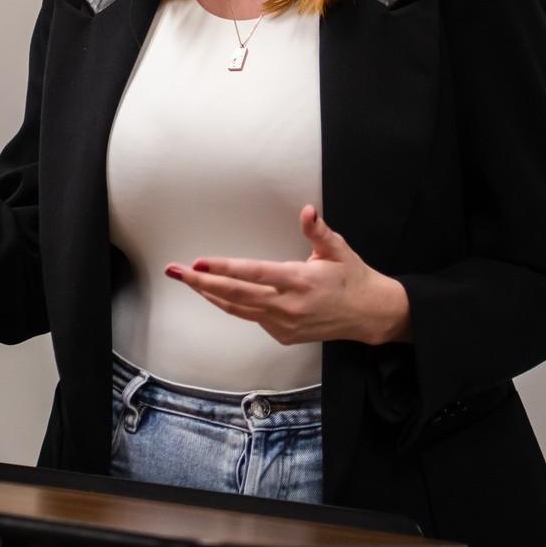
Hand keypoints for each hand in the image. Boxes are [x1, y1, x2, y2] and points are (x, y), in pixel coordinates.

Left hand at [164, 205, 411, 346]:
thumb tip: (307, 212)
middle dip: (202, 282)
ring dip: (210, 294)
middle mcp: (288, 305)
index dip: (224, 268)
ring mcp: (284, 323)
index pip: (253, 273)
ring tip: (188, 282)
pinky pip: (251, 318)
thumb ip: (318, 231)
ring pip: (238, 309)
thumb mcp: (338, 250)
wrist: (369, 315)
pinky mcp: (283, 335)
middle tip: (177, 271)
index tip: (200, 261)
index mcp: (299, 280)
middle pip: (235, 294)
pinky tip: (219, 294)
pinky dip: (233, 305)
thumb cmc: (352, 278)